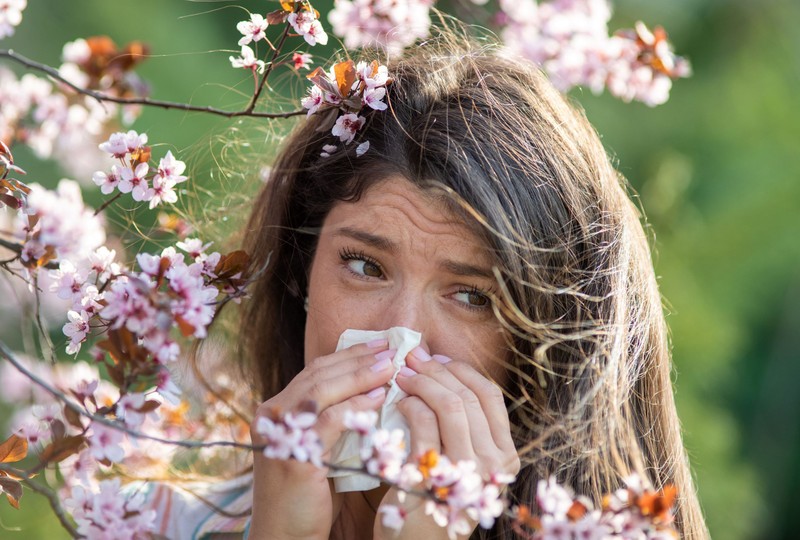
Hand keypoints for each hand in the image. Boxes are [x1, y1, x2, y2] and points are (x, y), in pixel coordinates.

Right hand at [248, 340, 395, 539]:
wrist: (286, 535)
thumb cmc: (309, 495)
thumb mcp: (320, 447)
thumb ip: (334, 419)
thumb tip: (373, 391)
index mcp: (277, 410)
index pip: (315, 372)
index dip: (348, 355)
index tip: (379, 346)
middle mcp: (272, 416)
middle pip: (319, 375)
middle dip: (357, 359)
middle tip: (390, 349)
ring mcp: (279, 433)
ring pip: (322, 391)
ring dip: (360, 376)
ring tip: (390, 367)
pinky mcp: (293, 454)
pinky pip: (329, 420)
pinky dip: (355, 406)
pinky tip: (378, 399)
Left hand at [374, 349, 519, 539]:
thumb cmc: (437, 501)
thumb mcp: (463, 463)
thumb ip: (464, 428)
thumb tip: (444, 375)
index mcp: (505, 456)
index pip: (490, 397)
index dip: (463, 371)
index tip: (438, 358)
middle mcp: (493, 464)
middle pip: (469, 397)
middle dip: (437, 370)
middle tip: (412, 357)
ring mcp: (466, 471)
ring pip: (450, 405)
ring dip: (423, 382)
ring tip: (402, 374)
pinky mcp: (434, 476)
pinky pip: (424, 423)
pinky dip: (410, 405)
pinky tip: (399, 402)